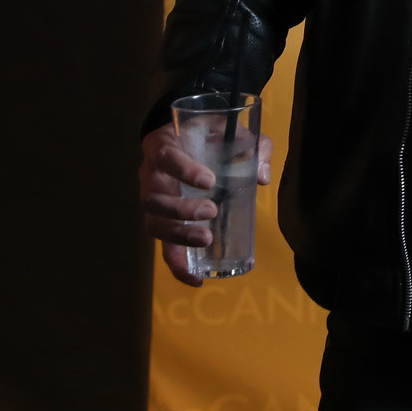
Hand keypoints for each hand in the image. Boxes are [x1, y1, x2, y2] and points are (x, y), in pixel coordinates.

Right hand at [139, 124, 273, 287]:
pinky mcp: (161, 221)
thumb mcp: (234, 131)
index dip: (183, 170)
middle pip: (153, 198)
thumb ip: (254, 148)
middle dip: (180, 210)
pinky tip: (196, 279)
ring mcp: (152, 199)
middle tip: (211, 211)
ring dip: (178, 236)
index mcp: (163, 146)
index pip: (166, 158)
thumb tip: (262, 177)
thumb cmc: (210, 133)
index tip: (209, 181)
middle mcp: (150, 174)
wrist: (188, 135)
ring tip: (206, 239)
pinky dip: (177, 265)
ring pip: (152, 223)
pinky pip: (162, 246)